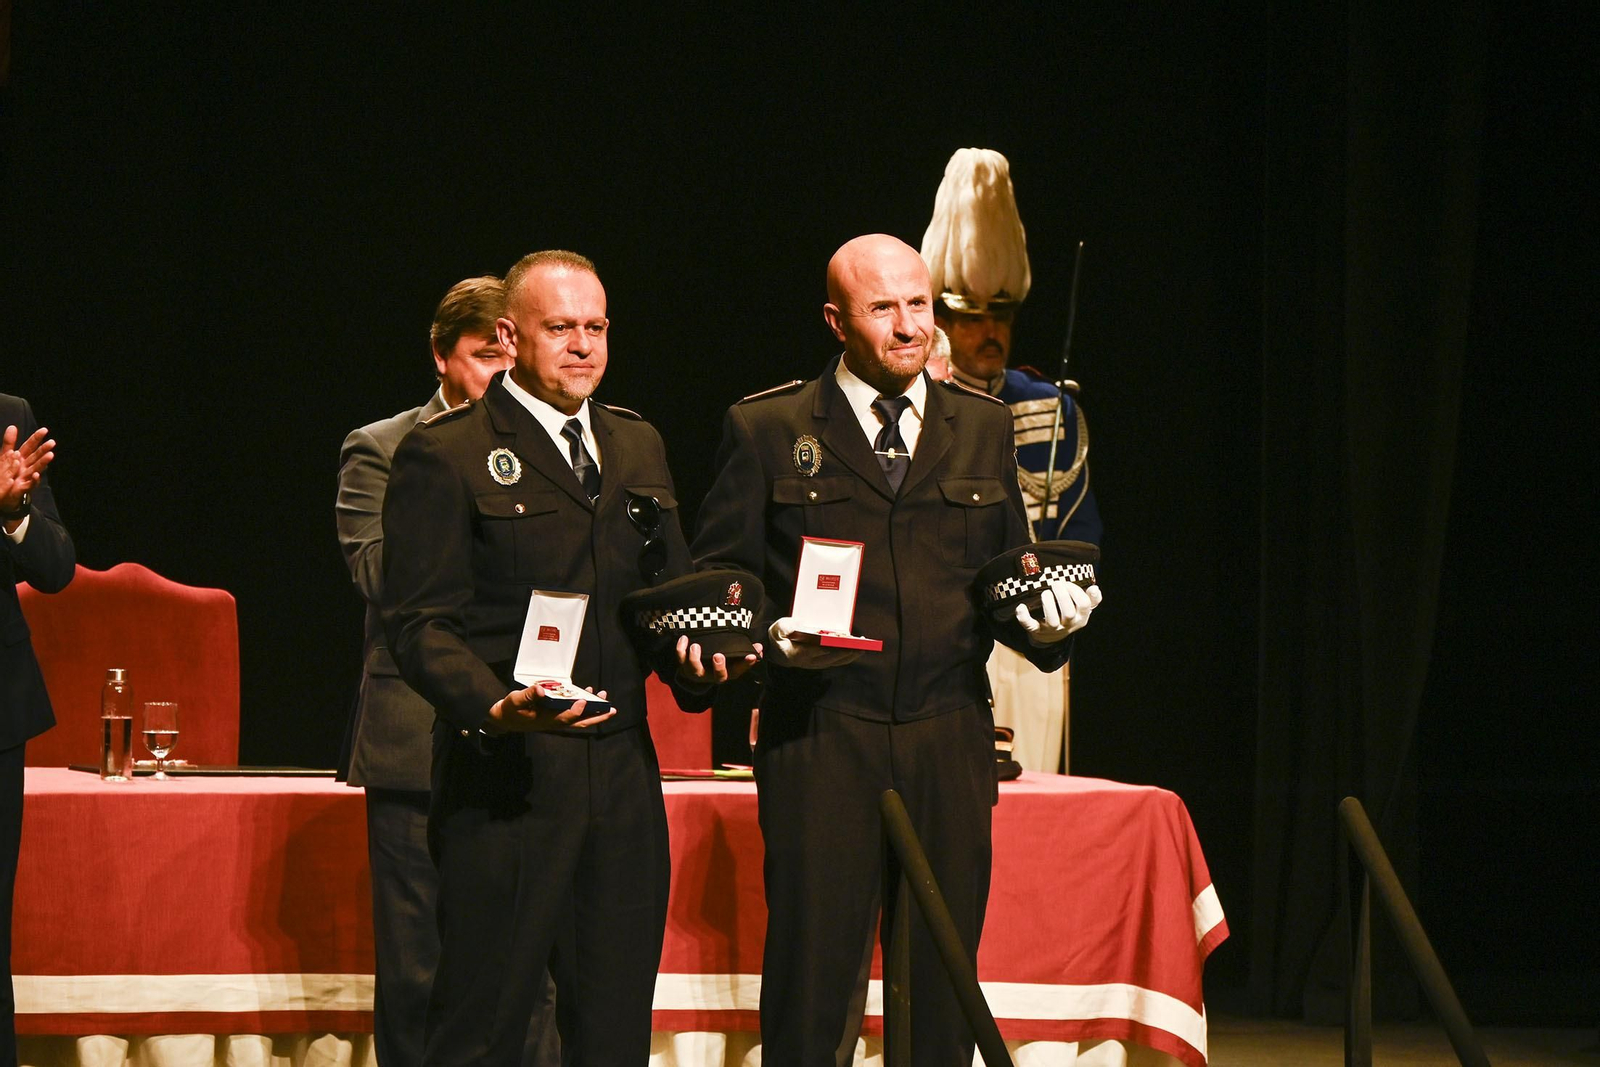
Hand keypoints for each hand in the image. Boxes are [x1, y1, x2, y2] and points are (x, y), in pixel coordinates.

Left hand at [2, 424, 54, 514]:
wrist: (3, 494)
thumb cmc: (7, 474)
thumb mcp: (5, 456)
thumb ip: (9, 442)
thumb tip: (13, 426)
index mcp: (21, 458)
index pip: (30, 446)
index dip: (36, 438)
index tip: (44, 430)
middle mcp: (26, 466)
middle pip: (36, 456)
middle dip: (44, 449)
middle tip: (52, 442)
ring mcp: (26, 477)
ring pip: (36, 468)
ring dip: (43, 462)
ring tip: (51, 455)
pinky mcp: (23, 488)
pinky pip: (30, 484)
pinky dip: (34, 480)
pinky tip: (36, 475)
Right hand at [483, 686, 614, 733]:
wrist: (505, 719)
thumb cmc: (511, 710)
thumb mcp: (516, 700)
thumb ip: (528, 695)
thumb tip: (541, 689)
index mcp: (546, 720)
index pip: (565, 719)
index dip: (576, 711)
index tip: (584, 700)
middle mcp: (555, 722)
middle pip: (580, 722)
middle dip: (597, 717)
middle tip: (612, 709)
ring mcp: (557, 719)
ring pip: (580, 718)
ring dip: (594, 710)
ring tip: (604, 696)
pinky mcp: (556, 715)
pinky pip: (573, 712)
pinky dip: (583, 704)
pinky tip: (587, 693)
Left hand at [675, 634, 762, 688]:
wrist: (696, 672)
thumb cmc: (718, 662)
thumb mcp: (733, 659)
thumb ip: (746, 653)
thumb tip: (759, 647)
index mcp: (727, 673)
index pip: (739, 671)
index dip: (746, 665)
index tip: (752, 656)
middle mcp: (713, 676)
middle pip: (718, 676)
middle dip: (719, 667)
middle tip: (718, 655)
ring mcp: (698, 672)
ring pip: (695, 670)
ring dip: (694, 658)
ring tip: (695, 646)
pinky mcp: (685, 666)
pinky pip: (680, 660)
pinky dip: (680, 650)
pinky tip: (684, 638)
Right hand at [766, 616, 862, 669]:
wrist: (777, 651)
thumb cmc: (779, 637)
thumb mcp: (778, 629)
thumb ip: (785, 628)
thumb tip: (796, 626)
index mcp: (798, 653)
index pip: (815, 651)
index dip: (828, 647)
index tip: (839, 641)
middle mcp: (809, 662)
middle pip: (830, 658)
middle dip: (844, 652)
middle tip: (858, 646)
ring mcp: (816, 664)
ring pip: (835, 662)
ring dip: (849, 656)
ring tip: (862, 648)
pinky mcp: (821, 663)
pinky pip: (836, 661)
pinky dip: (847, 657)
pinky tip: (857, 650)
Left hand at [1014, 581, 1102, 645]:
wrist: (1052, 637)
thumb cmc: (1070, 615)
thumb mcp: (1083, 609)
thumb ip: (1092, 599)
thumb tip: (1095, 588)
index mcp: (1081, 617)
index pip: (1084, 604)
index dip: (1076, 591)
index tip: (1067, 583)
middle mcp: (1069, 624)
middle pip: (1068, 612)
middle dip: (1062, 595)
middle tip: (1056, 584)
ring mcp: (1053, 628)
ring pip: (1052, 619)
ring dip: (1048, 603)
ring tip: (1046, 593)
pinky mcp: (1037, 630)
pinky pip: (1030, 625)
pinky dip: (1024, 617)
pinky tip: (1021, 607)